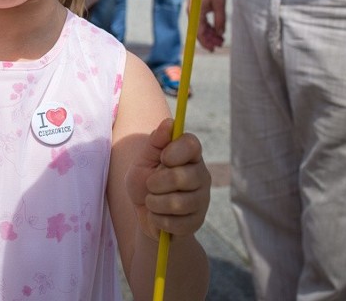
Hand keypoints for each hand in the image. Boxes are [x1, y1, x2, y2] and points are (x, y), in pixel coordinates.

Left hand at [124, 118, 210, 238]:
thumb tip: (169, 122)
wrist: (144, 215)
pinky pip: (175, 223)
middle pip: (183, 177)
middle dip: (156, 183)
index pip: (192, 144)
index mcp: (189, 156)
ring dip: (154, 203)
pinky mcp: (198, 222)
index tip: (162, 158)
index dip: (175, 151)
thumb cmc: (145, 183)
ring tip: (152, 202)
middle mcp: (201, 175)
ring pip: (178, 203)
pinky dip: (158, 220)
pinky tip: (158, 217)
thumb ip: (155, 143)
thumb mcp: (143, 161)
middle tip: (151, 185)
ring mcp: (202, 200)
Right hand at [196, 0, 225, 50]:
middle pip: (199, 32)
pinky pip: (201, 21)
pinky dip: (208, 27)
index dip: (206, 42)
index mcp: (196, 13)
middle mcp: (192, 13)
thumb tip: (220, 33)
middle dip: (209, 39)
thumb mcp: (220, 4)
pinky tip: (216, 30)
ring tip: (221, 38)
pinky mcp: (196, 8)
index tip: (213, 49)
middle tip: (221, 44)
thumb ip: (220, 19)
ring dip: (209, 34)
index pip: (199, 33)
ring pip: (200, 27)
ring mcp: (193, 11)